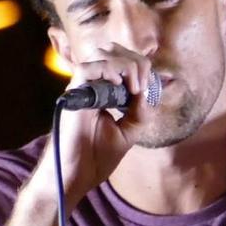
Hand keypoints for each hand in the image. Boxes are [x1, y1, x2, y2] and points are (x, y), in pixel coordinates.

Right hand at [31, 41, 148, 211]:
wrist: (79, 174)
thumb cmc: (98, 156)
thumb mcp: (130, 130)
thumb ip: (141, 110)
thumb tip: (152, 89)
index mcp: (104, 91)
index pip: (121, 60)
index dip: (140, 67)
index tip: (147, 88)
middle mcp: (91, 85)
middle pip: (113, 51)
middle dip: (136, 63)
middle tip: (142, 87)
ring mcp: (82, 88)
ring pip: (102, 55)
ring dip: (126, 66)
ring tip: (134, 88)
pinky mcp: (73, 94)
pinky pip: (87, 68)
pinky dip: (107, 70)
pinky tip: (119, 84)